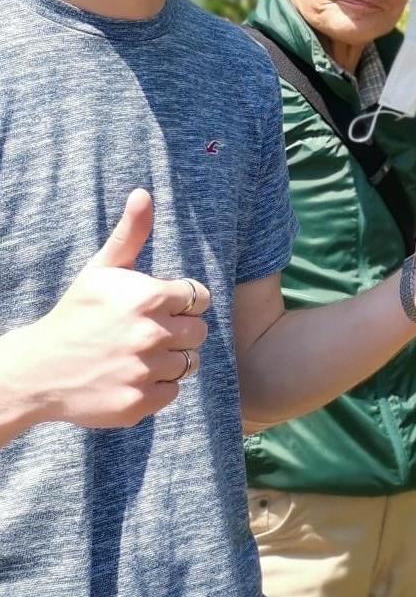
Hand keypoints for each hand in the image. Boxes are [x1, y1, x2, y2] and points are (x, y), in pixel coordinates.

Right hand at [29, 190, 209, 427]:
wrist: (36, 371)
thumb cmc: (75, 314)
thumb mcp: (102, 269)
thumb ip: (131, 232)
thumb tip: (144, 193)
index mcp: (151, 298)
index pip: (199, 298)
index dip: (180, 302)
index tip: (157, 307)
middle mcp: (153, 335)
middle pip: (199, 331)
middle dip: (179, 330)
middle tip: (146, 332)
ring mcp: (145, 372)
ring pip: (189, 363)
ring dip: (170, 359)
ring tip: (137, 355)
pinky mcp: (139, 404)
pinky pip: (172, 393)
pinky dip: (156, 388)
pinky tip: (130, 377)